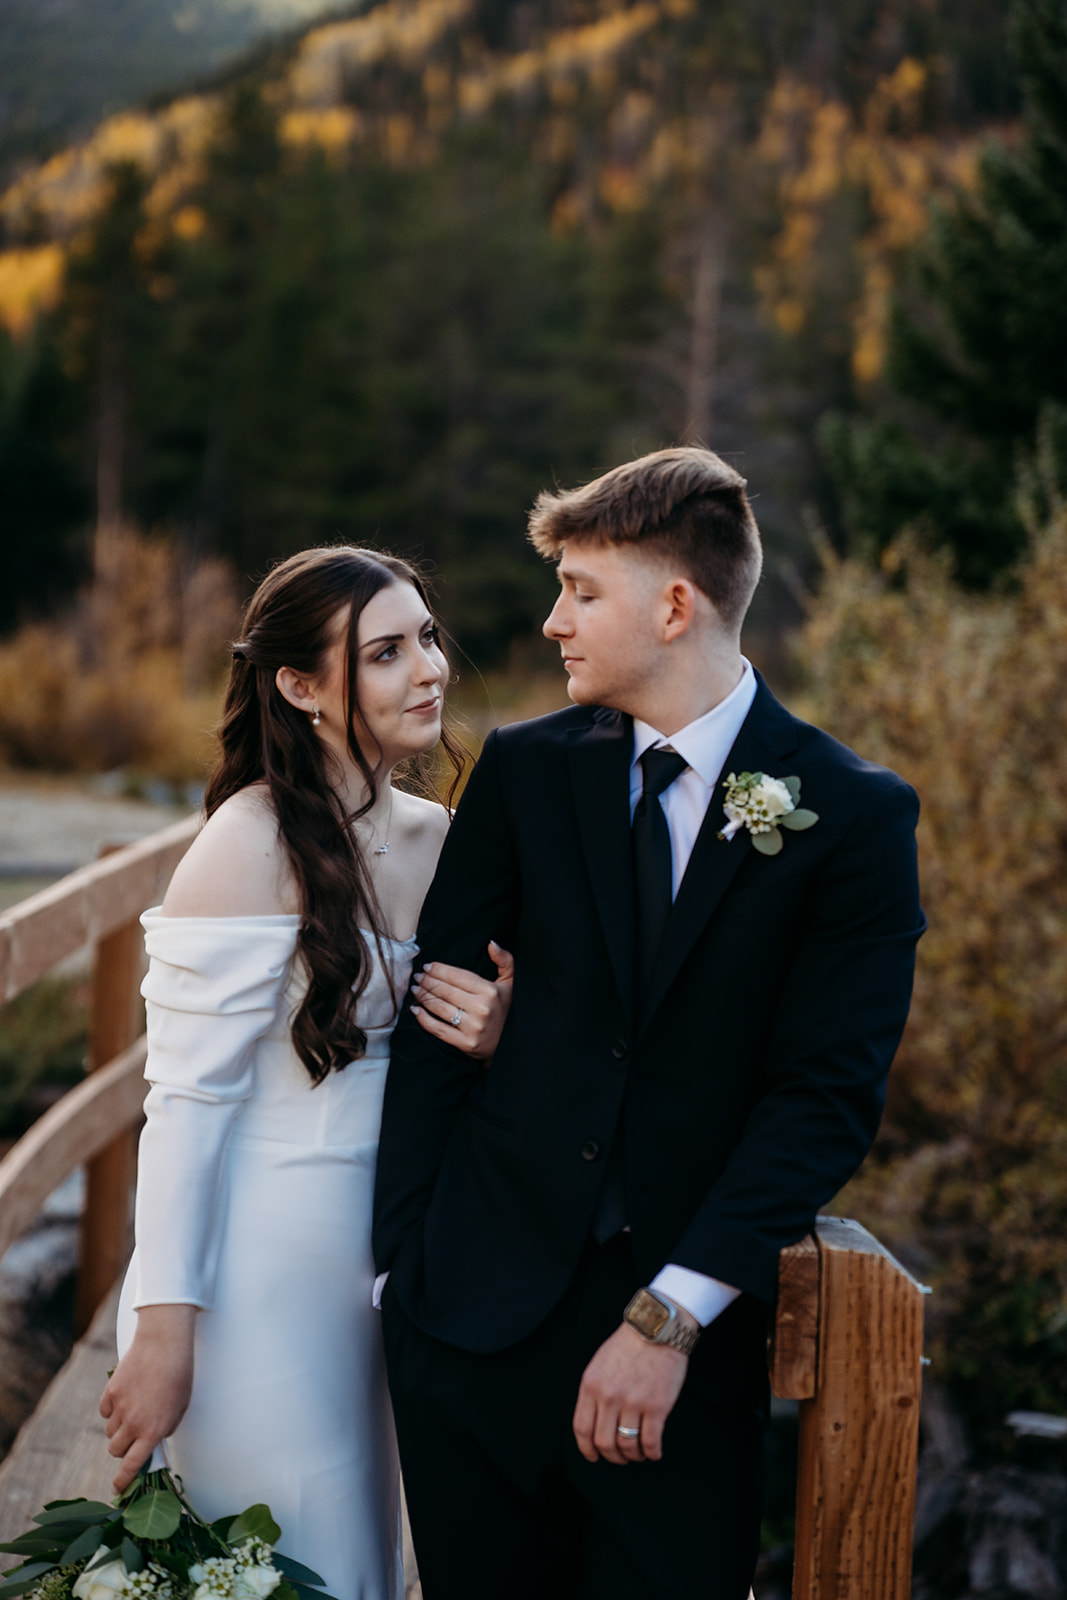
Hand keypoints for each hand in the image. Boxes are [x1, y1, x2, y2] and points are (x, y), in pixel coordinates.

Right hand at [100, 1305, 196, 1491]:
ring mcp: (120, 1408)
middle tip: (133, 1437)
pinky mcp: (110, 1393)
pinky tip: (125, 1396)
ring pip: (110, 1432)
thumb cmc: (179, 1375)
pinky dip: (111, 1410)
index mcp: (154, 1430)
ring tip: (134, 1410)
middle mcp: (134, 1423)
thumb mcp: (181, 1407)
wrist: (164, 1343)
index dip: (123, 1481)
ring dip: (119, 1429)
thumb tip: (153, 1442)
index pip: (133, 1466)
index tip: (117, 1490)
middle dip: (123, 1449)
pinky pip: (104, 1412)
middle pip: (116, 1451)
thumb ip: (165, 1429)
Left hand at [411, 941, 514, 1059]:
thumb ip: (504, 960)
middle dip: (427, 981)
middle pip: (445, 991)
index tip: (427, 966)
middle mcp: (482, 1009)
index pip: (457, 976)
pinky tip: (415, 1009)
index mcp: (490, 991)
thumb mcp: (510, 983)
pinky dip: (423, 1019)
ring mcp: (473, 1027)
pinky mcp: (465, 1043)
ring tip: (415, 989)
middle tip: (417, 976)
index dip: (439, 970)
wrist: (509, 1044)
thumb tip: (491, 943)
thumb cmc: (505, 1009)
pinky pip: (438, 1029)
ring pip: (439, 1007)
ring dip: (423, 996)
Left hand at [572, 1321, 690, 1464]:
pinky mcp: (657, 1406)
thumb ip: (593, 1391)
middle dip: (612, 1456)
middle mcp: (609, 1396)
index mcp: (591, 1385)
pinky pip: (651, 1442)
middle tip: (620, 1457)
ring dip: (633, 1456)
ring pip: (627, 1446)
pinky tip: (654, 1452)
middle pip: (604, 1443)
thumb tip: (592, 1422)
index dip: (587, 1449)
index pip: (582, 1429)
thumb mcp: (599, 1363)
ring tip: (638, 1453)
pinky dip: (652, 1453)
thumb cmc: (628, 1345)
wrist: (657, 1328)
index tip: (594, 1456)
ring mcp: (633, 1402)